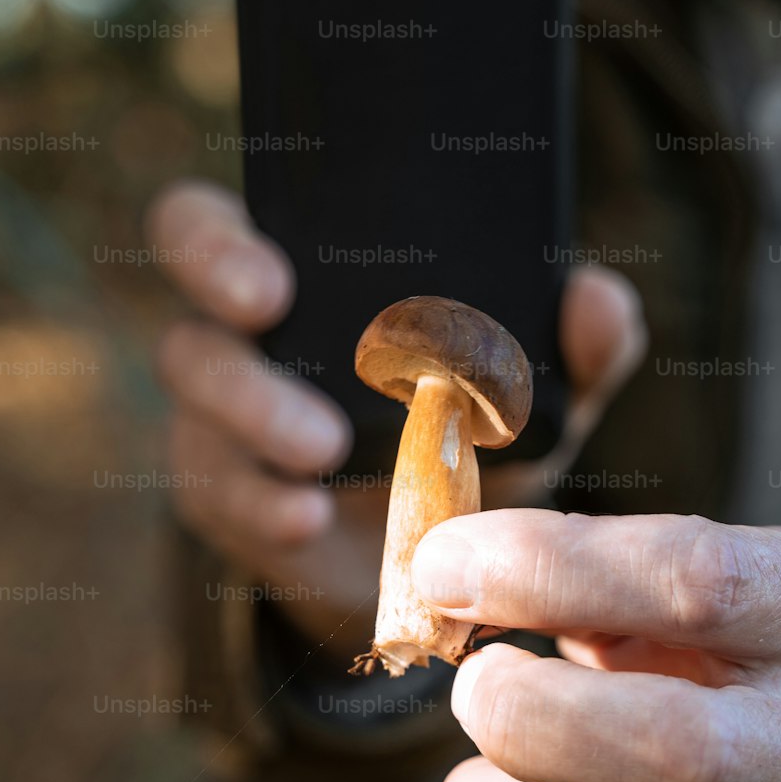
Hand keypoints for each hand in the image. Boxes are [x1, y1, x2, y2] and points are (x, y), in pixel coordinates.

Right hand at [146, 181, 646, 649]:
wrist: (442, 553)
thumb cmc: (478, 432)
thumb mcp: (537, 391)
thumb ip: (576, 345)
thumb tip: (595, 298)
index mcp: (305, 277)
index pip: (213, 228)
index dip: (215, 241)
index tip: (273, 277)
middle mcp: (247, 338)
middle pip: (185, 307)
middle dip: (222, 307)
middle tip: (273, 324)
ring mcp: (224, 421)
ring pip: (198, 400)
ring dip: (255, 415)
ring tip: (326, 448)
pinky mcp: (226, 497)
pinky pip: (220, 494)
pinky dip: (263, 504)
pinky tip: (307, 517)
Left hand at [416, 511, 780, 781]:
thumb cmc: (730, 677)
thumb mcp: (694, 595)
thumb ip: (583, 571)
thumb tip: (441, 575)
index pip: (690, 581)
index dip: (540, 568)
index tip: (441, 565)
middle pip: (657, 744)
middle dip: (514, 707)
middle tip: (474, 687)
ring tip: (489, 781)